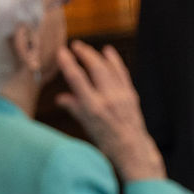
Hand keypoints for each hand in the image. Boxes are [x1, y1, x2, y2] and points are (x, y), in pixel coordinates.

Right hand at [55, 42, 165, 181]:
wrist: (132, 148)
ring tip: (85, 48)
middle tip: (74, 45)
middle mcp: (108, 99)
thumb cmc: (106, 141)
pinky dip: (115, 61)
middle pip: (95, 68)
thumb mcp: (86, 126)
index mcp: (93, 108)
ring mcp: (121, 96)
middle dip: (84, 54)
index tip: (61, 52)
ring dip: (96, 55)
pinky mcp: (131, 95)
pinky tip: (108, 51)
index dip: (68, 63)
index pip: (77, 79)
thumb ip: (74, 108)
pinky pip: (122, 73)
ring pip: (108, 68)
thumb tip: (60, 98)